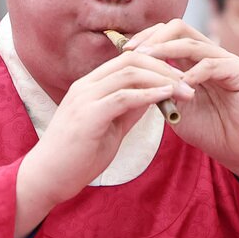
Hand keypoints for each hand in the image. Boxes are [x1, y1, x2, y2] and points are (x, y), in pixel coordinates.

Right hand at [14, 49, 192, 237]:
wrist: (47, 178)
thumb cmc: (76, 156)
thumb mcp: (109, 127)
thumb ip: (128, 109)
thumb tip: (155, 97)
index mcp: (90, 86)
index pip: (127, 60)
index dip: (157, 63)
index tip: (182, 74)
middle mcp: (86, 85)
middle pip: (132, 60)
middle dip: (165, 66)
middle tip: (191, 79)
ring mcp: (85, 98)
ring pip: (130, 73)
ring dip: (163, 79)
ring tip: (186, 90)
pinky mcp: (88, 115)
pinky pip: (124, 96)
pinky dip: (149, 94)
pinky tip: (168, 97)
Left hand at [124, 20, 238, 214]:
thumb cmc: (211, 131)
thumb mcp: (176, 108)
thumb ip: (160, 90)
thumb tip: (132, 76)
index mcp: (196, 60)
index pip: (168, 34)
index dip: (146, 38)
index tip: (123, 51)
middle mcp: (213, 54)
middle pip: (179, 28)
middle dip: (153, 38)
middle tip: (133, 53)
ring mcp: (229, 61)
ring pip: (193, 43)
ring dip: (167, 52)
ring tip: (147, 62)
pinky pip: (213, 64)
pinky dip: (193, 72)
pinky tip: (178, 84)